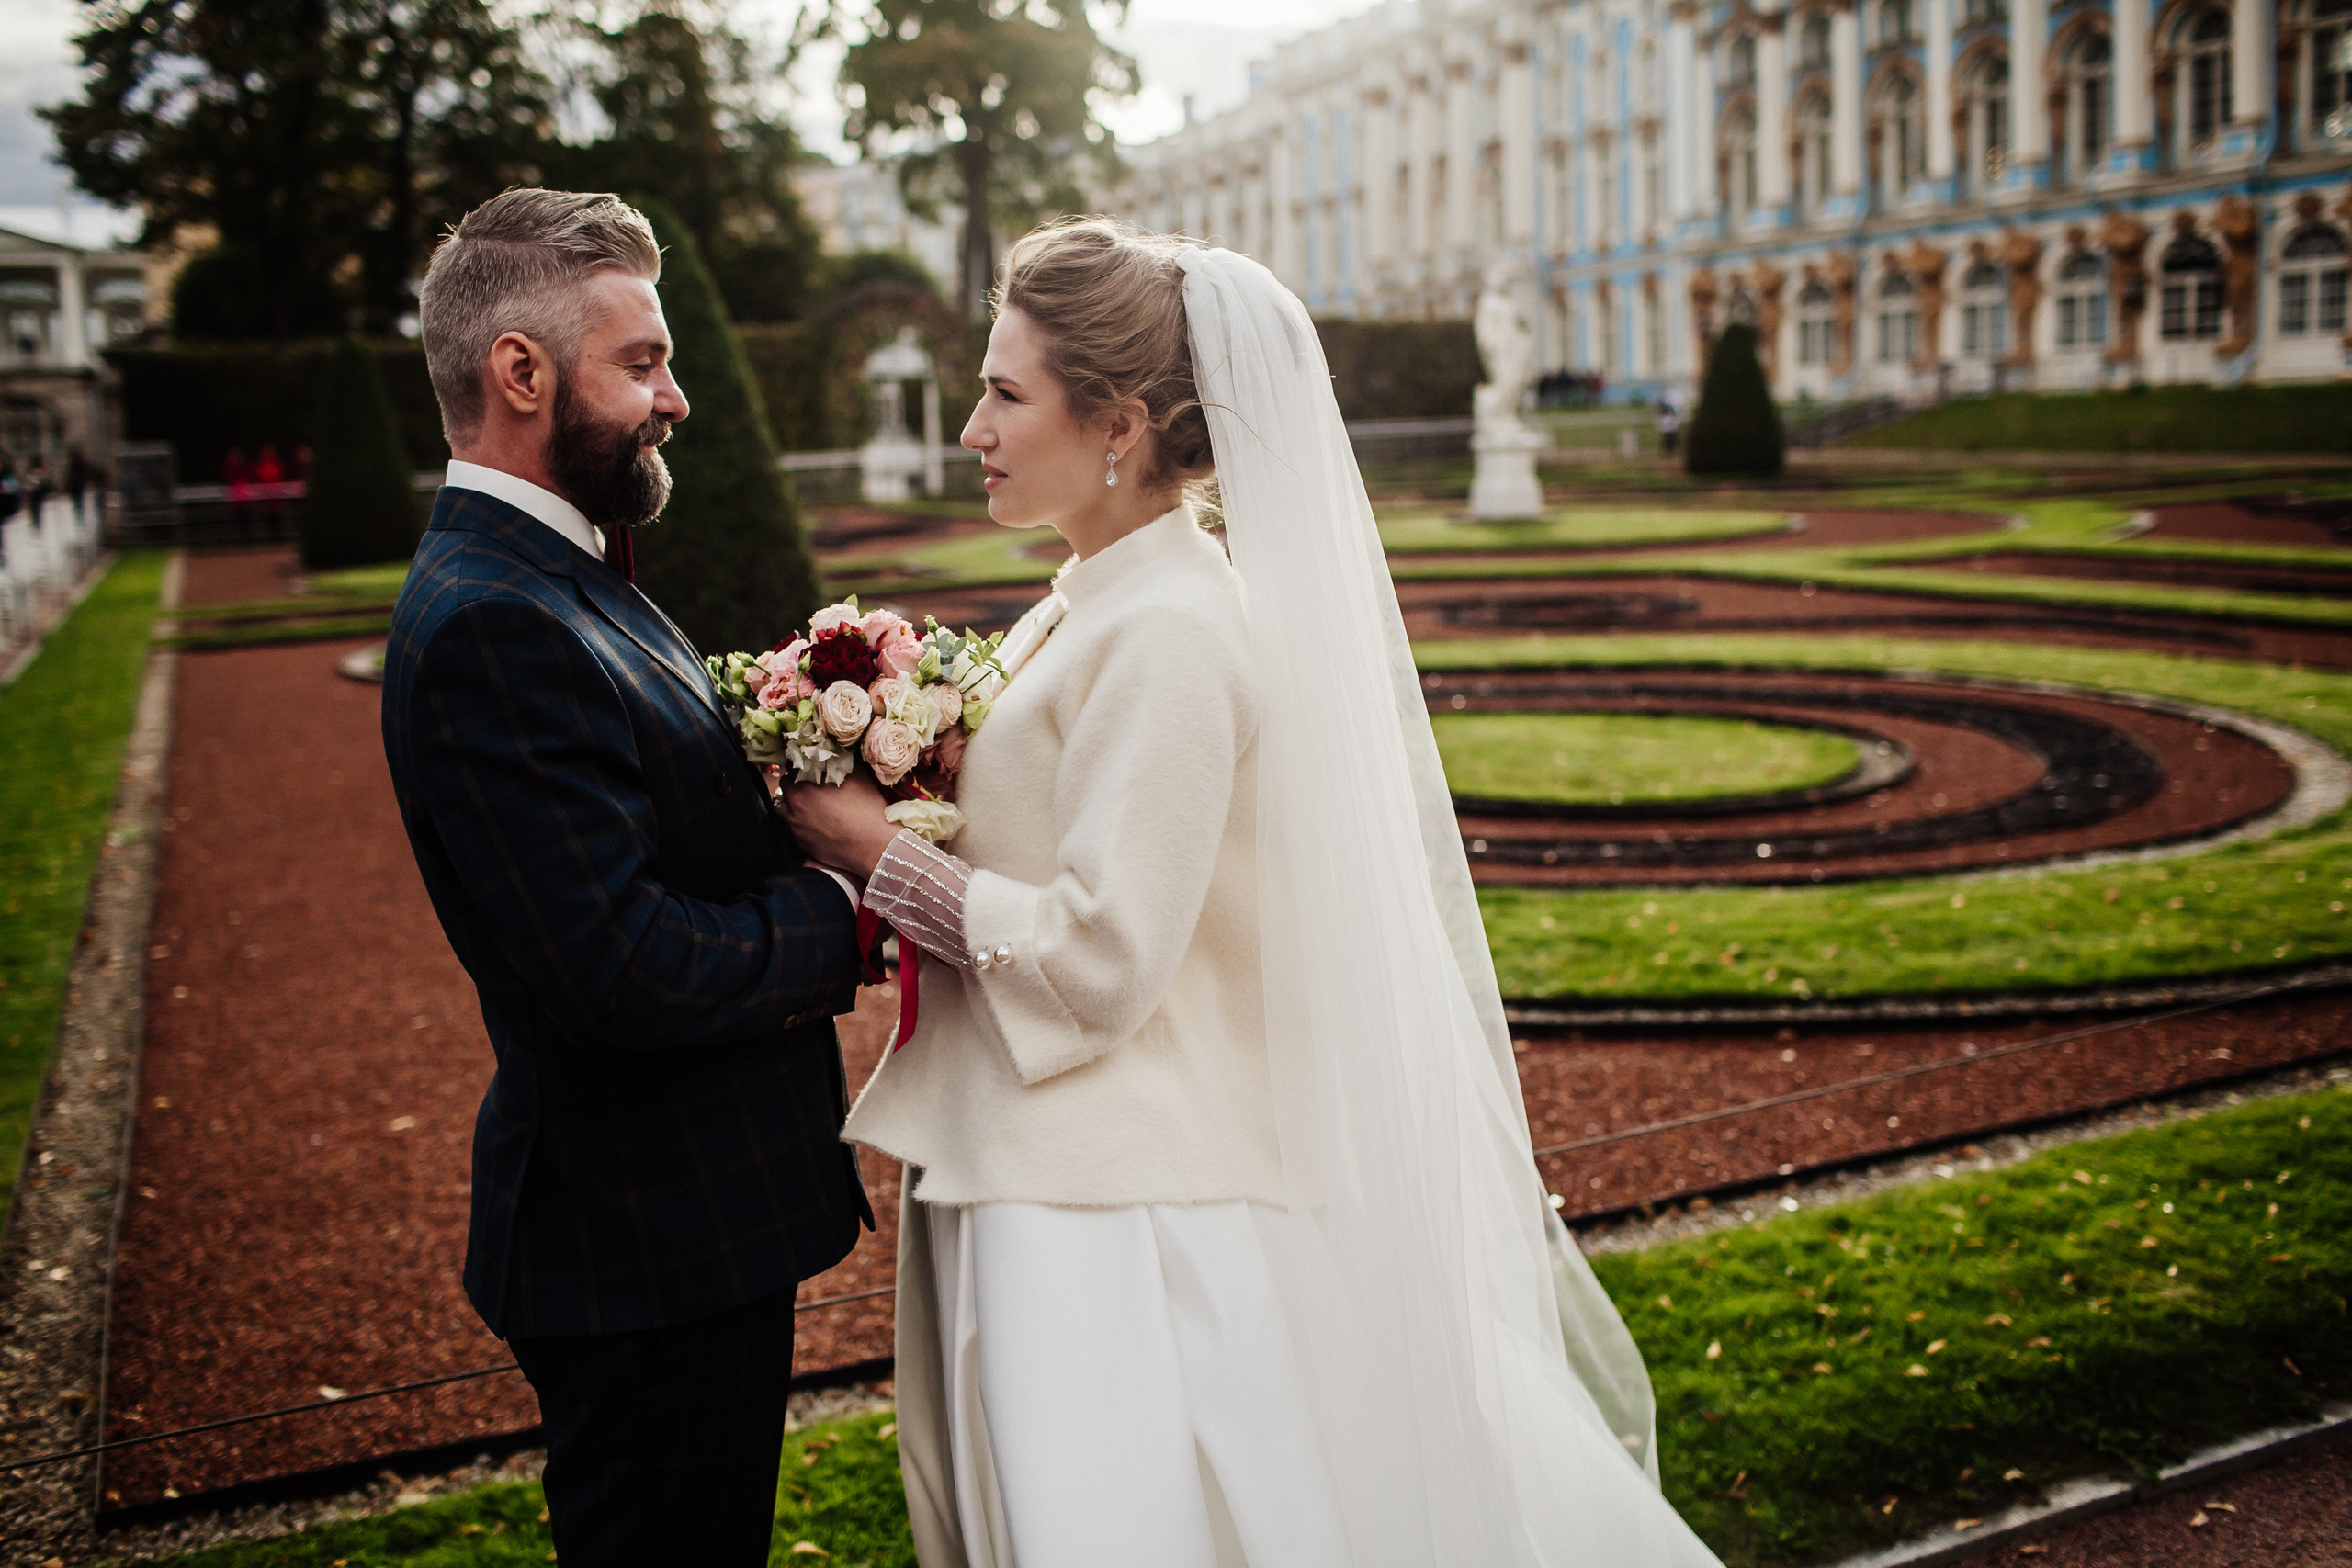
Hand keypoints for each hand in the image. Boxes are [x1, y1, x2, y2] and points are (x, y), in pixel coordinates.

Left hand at [781, 771, 900, 880]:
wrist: (871, 845)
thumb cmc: (868, 810)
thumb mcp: (859, 776)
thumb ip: (841, 762)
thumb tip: (835, 753)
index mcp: (806, 783)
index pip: (792, 765)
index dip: (801, 764)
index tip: (808, 765)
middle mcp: (795, 803)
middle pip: (785, 784)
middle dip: (795, 782)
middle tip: (809, 784)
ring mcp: (794, 825)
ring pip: (783, 807)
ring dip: (791, 803)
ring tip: (808, 804)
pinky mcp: (799, 842)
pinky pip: (789, 828)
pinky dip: (796, 822)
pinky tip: (812, 822)